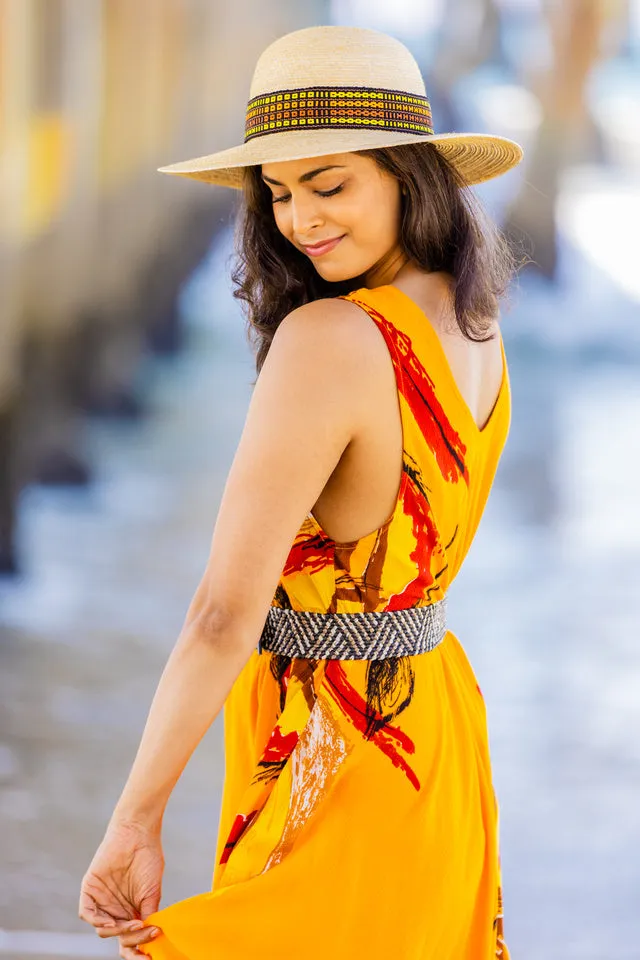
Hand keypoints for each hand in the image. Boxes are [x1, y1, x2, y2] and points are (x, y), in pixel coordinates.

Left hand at [79, 820, 163, 957]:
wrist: (137, 833)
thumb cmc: (148, 858)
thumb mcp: (152, 892)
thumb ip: (148, 914)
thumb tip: (151, 939)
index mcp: (130, 911)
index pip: (130, 939)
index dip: (138, 949)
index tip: (149, 956)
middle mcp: (115, 909)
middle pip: (117, 937)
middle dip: (132, 941)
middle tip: (146, 936)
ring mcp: (101, 900)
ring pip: (103, 929)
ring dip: (119, 931)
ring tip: (135, 923)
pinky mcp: (89, 890)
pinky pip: (87, 913)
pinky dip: (98, 921)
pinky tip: (111, 923)